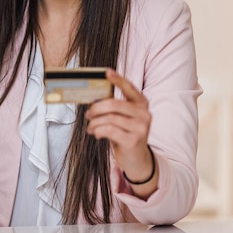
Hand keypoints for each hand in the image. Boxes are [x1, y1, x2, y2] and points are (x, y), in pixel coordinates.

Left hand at [85, 69, 157, 197]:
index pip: (129, 88)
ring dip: (94, 123)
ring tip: (91, 127)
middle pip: (114, 104)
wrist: (137, 159)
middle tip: (87, 114)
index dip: (118, 79)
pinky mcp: (134, 140)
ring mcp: (141, 127)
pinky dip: (98, 130)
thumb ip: (113, 108)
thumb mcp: (122, 119)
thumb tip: (94, 99)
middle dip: (96, 109)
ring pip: (109, 118)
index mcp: (141, 104)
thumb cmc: (126, 135)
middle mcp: (144, 114)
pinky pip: (109, 130)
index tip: (106, 72)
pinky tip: (97, 134)